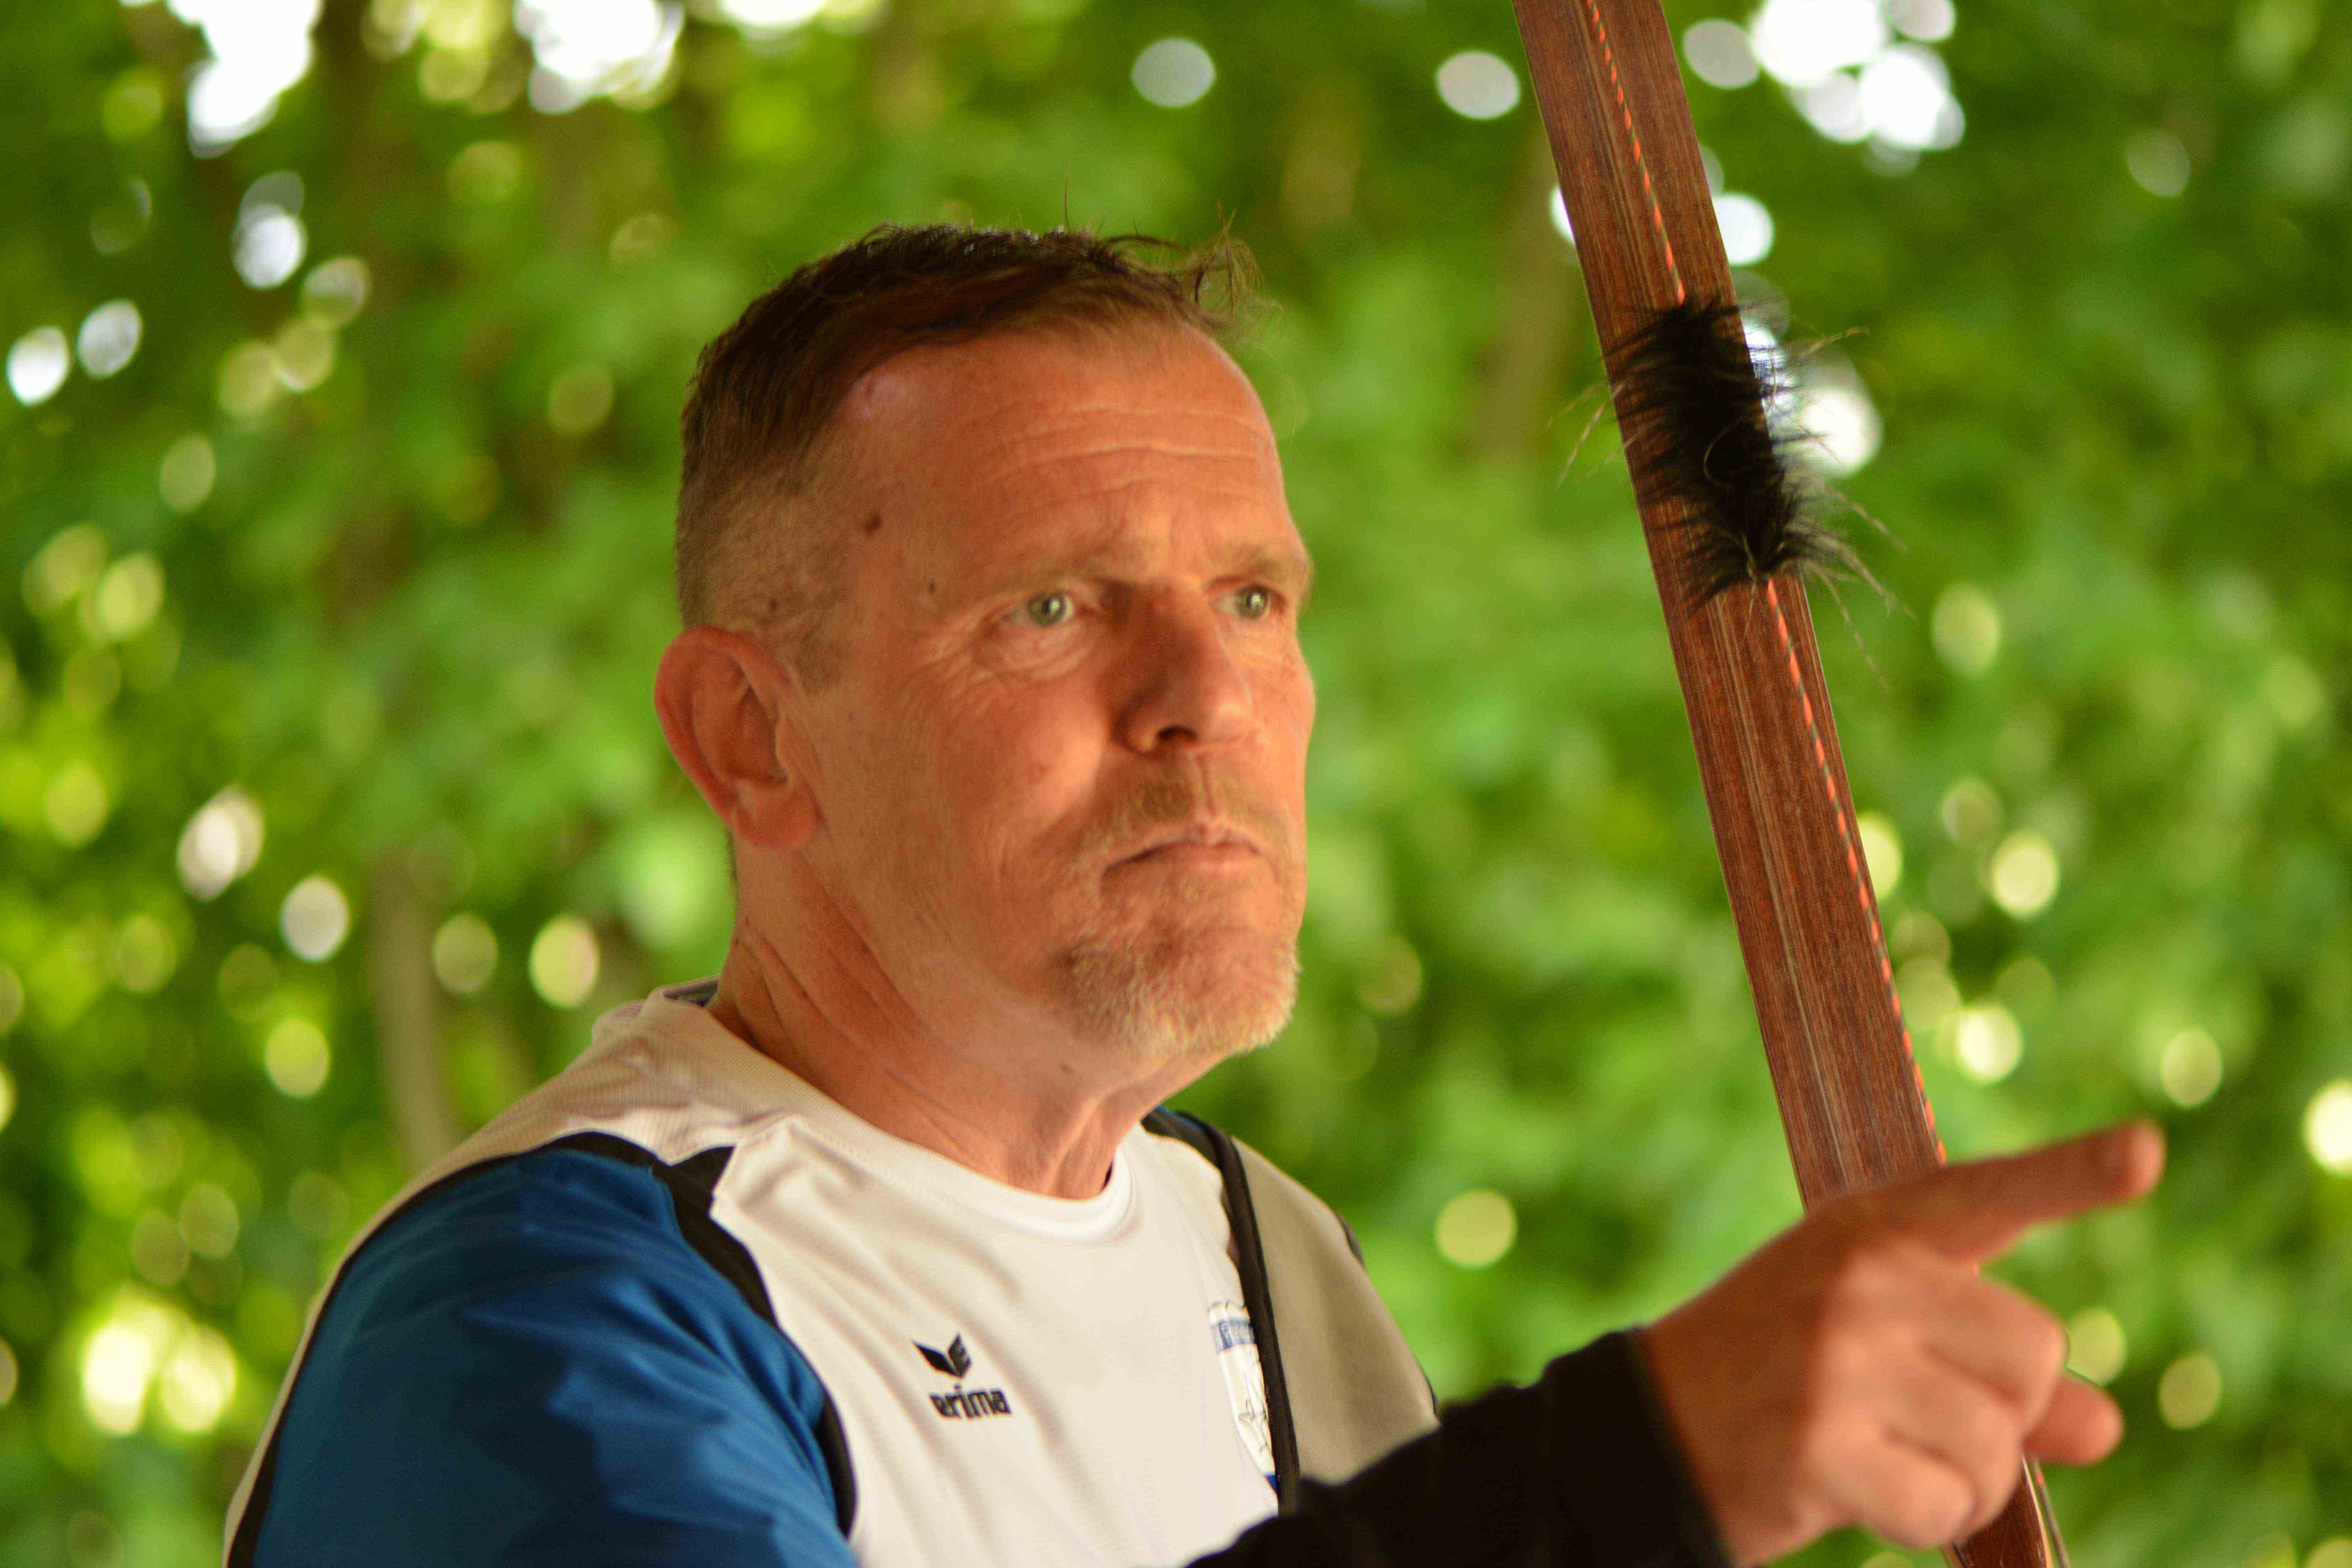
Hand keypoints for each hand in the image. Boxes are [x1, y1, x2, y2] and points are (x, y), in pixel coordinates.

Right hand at [1637, 1122, 2164, 1565]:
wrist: (1646, 1427)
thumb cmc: (1777, 1377)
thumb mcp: (1877, 1342)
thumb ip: (1992, 1373)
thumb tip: (2106, 1427)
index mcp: (1873, 1230)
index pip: (1987, 1195)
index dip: (2074, 1175)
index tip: (2147, 1154)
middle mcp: (1861, 1276)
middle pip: (2034, 1359)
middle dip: (2002, 1413)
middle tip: (1915, 1418)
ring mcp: (1839, 1354)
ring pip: (1997, 1445)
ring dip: (1962, 1480)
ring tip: (1881, 1457)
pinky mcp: (1822, 1439)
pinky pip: (1945, 1506)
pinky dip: (1922, 1521)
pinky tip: (1858, 1494)